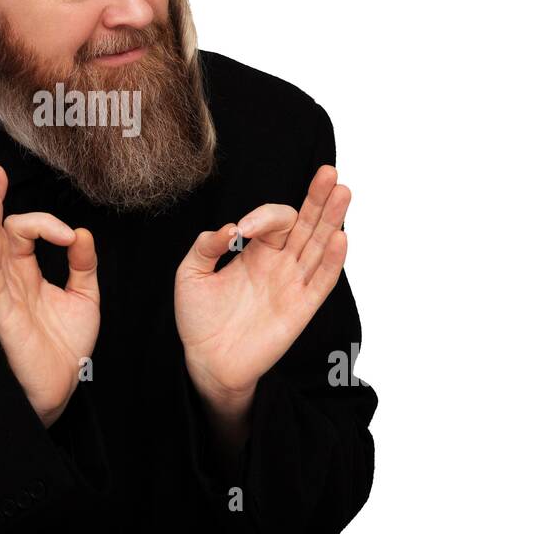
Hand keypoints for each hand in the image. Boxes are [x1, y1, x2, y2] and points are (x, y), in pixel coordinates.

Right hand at [0, 164, 99, 427]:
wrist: (62, 384)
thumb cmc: (66, 344)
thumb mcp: (85, 296)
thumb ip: (83, 263)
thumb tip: (82, 231)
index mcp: (29, 271)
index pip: (28, 232)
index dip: (49, 225)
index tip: (71, 237)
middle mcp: (12, 277)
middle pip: (1, 231)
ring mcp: (4, 293)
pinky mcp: (2, 312)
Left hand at [174, 165, 350, 406]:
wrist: (205, 361)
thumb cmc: (199, 318)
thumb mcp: (191, 274)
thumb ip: (205, 246)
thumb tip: (229, 228)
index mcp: (256, 252)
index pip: (273, 221)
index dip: (264, 216)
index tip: (242, 230)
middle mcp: (280, 263)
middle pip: (306, 224)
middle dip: (318, 198)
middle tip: (330, 172)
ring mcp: (292, 284)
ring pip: (318, 245)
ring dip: (331, 218)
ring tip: (343, 191)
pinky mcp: (300, 308)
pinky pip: (321, 281)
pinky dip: (332, 260)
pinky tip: (340, 236)